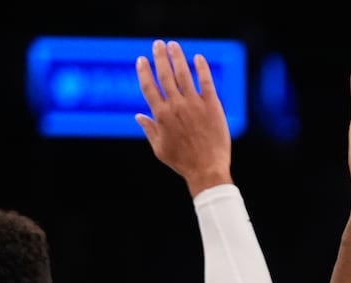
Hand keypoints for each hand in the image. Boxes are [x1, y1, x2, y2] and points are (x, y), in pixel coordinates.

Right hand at [134, 40, 231, 195]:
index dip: (144, 71)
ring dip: (177, 57)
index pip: (149, 87)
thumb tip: (138, 115)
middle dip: (160, 57)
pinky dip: (201, 68)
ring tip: (173, 45)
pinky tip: (198, 58)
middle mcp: (176, 106)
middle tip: (158, 44)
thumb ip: (149, 129)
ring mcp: (195, 104)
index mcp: (161, 115)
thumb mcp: (160, 149)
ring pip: (184, 74)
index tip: (141, 60)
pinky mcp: (212, 106)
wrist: (207, 170)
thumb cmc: (182, 162)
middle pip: (165, 75)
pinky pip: (206, 82)